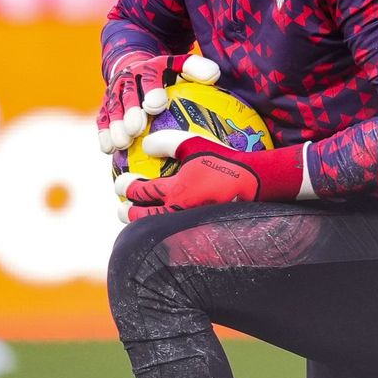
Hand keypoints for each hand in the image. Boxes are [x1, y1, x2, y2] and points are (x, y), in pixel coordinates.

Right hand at [97, 53, 219, 153]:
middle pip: (128, 95)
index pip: (150, 77)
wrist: (135, 68)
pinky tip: (109, 149)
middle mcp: (128, 79)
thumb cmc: (167, 75)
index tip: (157, 105)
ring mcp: (114, 94)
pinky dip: (104, 134)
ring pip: (113, 109)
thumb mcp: (180, 66)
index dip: (152, 90)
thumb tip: (213, 75)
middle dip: (130, 111)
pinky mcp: (105, 107)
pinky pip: (102, 120)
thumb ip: (196, 69)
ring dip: (116, 126)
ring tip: (122, 143)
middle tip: (136, 128)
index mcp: (149, 68)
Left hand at [118, 131, 304, 222]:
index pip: (141, 192)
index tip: (121, 184)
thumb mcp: (196, 144)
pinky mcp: (199, 234)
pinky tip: (163, 228)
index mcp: (176, 189)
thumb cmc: (226, 161)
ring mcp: (189, 225)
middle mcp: (179, 211)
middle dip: (127, 212)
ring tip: (140, 221)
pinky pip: (174, 236)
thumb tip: (145, 145)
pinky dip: (163, 233)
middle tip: (122, 207)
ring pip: (156, 230)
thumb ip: (168, 142)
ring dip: (143, 225)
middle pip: (142, 218)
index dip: (126, 187)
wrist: (256, 183)